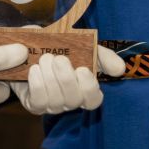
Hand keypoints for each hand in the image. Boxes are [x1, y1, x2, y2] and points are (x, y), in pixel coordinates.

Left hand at [9, 47, 125, 114]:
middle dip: (66, 79)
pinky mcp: (34, 104)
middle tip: (58, 59)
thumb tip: (120, 69)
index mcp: (84, 87)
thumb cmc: (58, 45)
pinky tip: (34, 70)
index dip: (89, 88)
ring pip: (55, 101)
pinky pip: (38, 102)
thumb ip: (102, 55)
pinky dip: (37, 84)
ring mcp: (52, 104)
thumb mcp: (82, 43)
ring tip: (44, 59)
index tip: (83, 69)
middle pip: (74, 100)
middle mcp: (69, 100)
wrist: (28, 44)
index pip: (93, 100)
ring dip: (49, 78)